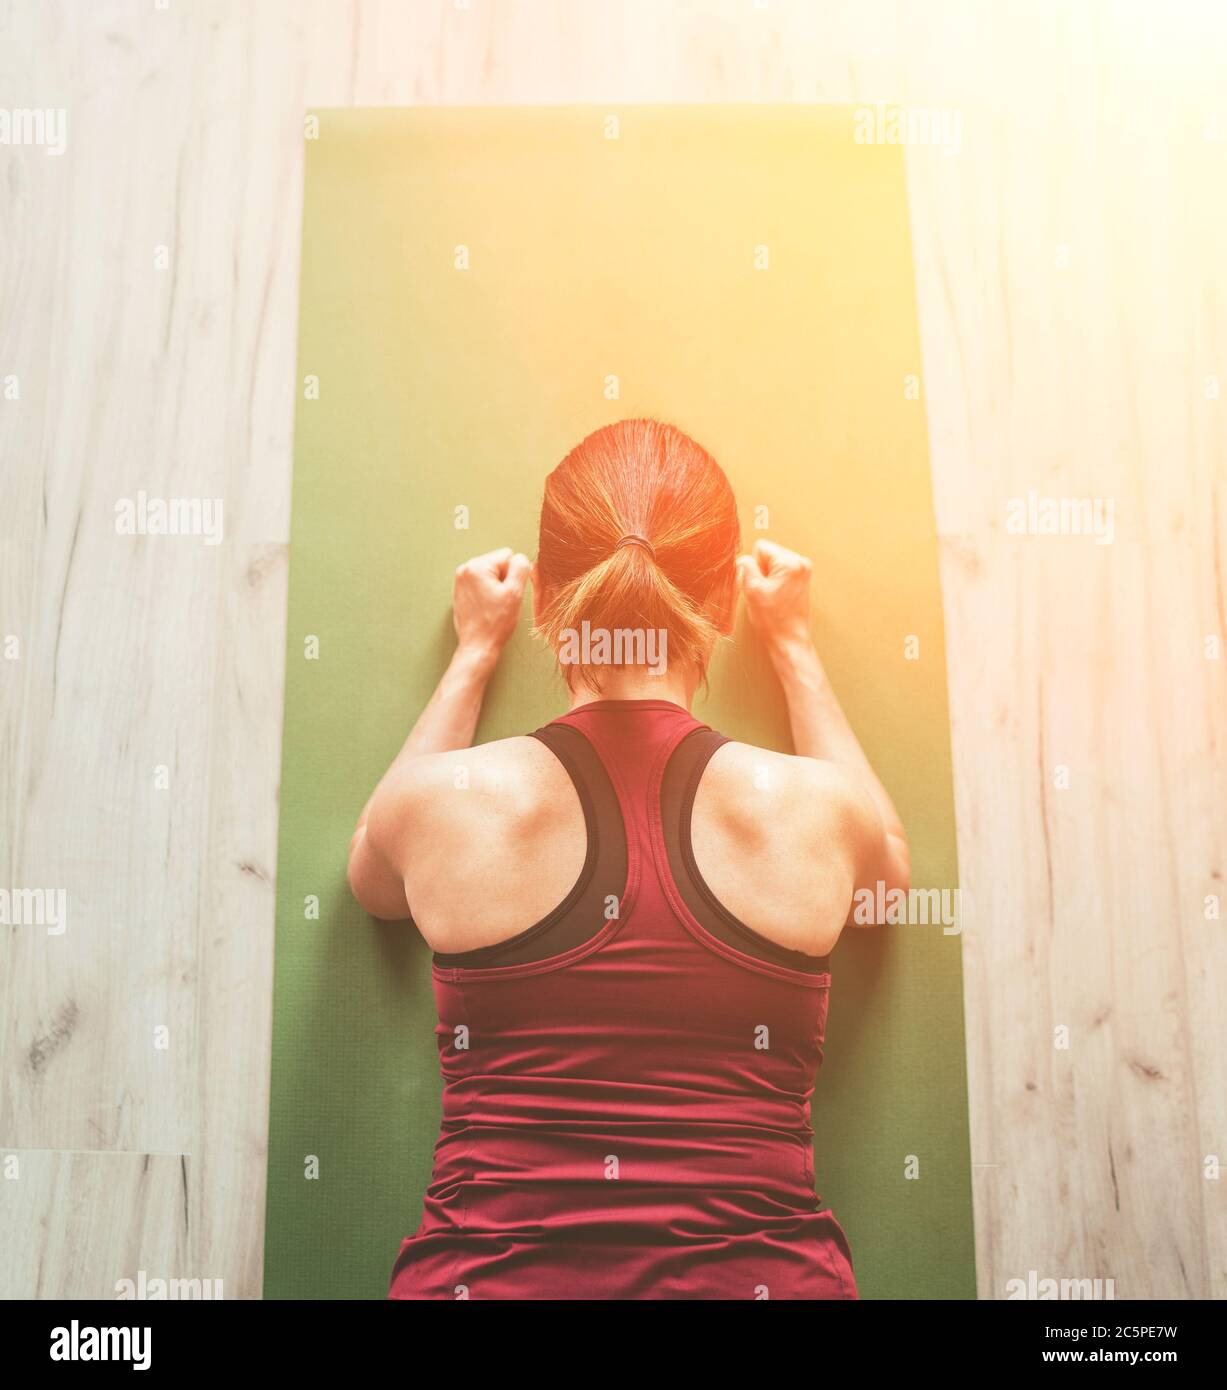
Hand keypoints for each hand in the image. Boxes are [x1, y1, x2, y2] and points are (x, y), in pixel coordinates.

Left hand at [452, 547, 530, 663]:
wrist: (478, 645)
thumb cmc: (496, 623)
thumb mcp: (515, 593)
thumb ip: (521, 568)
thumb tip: (520, 558)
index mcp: (477, 566)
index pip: (508, 556)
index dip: (514, 575)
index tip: (507, 593)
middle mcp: (465, 569)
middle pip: (498, 564)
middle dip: (504, 580)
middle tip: (501, 601)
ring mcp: (460, 580)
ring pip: (490, 575)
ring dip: (496, 587)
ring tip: (493, 605)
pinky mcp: (460, 591)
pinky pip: (481, 584)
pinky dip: (487, 593)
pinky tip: (486, 608)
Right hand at [736, 539, 813, 652]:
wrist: (789, 640)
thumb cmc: (774, 621)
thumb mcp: (751, 589)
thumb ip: (745, 566)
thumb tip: (744, 559)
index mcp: (790, 562)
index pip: (760, 547)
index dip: (753, 566)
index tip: (759, 584)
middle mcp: (801, 563)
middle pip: (768, 555)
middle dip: (760, 572)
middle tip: (764, 592)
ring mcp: (803, 572)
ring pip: (772, 565)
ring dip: (766, 579)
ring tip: (770, 597)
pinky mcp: (801, 581)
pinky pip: (779, 574)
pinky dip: (773, 584)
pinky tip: (775, 598)